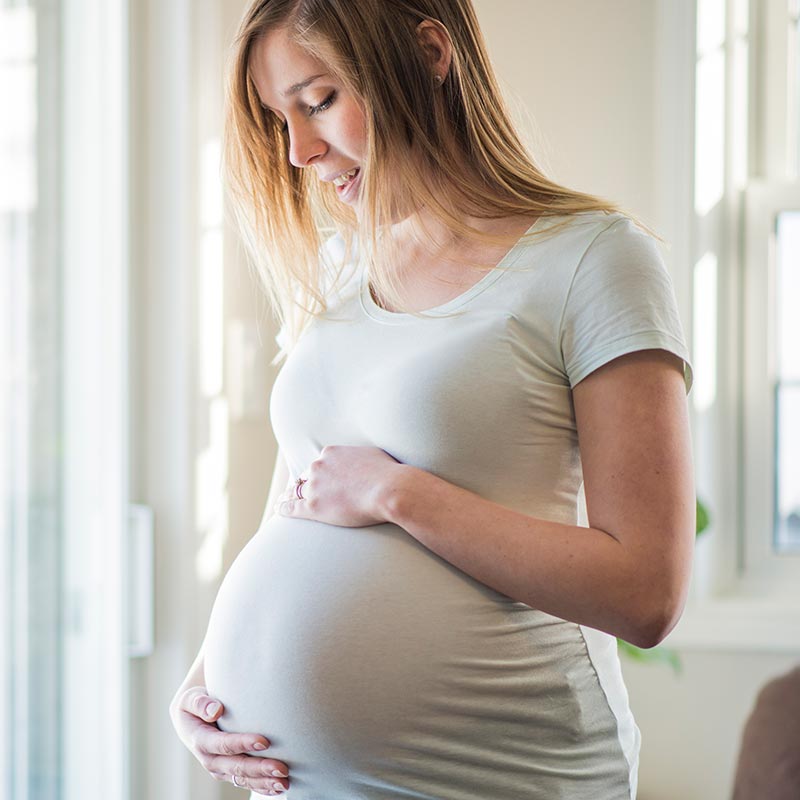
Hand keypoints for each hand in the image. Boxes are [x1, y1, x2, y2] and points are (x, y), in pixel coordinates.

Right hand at [169, 686, 289, 795]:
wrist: (190, 720)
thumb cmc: (194, 704)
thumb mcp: (190, 699)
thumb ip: (200, 702)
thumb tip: (216, 710)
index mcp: (200, 740)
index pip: (223, 744)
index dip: (243, 744)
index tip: (265, 741)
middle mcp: (209, 759)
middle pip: (236, 766)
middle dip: (260, 769)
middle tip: (282, 768)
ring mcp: (220, 769)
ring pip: (243, 779)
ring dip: (264, 782)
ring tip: (284, 782)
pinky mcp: (228, 773)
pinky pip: (245, 782)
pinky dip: (261, 787)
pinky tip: (277, 788)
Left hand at [275, 445, 403, 526]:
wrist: (389, 489)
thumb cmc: (388, 473)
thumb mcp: (371, 454)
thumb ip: (359, 457)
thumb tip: (363, 460)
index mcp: (331, 453)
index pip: (319, 464)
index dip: (317, 473)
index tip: (315, 478)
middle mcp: (319, 467)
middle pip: (305, 477)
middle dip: (303, 483)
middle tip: (296, 490)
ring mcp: (315, 487)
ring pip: (296, 491)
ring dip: (289, 496)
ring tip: (283, 501)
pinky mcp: (313, 506)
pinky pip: (292, 507)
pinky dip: (283, 508)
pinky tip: (279, 510)